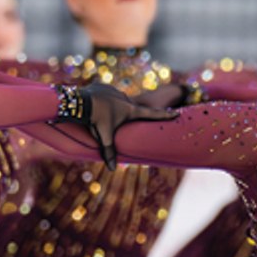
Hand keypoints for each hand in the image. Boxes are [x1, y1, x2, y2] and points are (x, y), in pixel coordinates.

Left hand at [58, 83, 177, 169]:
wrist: (80, 101)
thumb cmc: (95, 120)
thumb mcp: (104, 136)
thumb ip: (109, 151)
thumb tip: (113, 169)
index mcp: (130, 110)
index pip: (151, 114)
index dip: (164, 115)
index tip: (176, 113)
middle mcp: (125, 98)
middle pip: (129, 109)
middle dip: (123, 116)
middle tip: (112, 119)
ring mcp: (114, 90)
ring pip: (115, 101)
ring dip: (110, 108)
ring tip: (98, 113)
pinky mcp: (103, 86)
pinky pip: (104, 94)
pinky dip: (101, 100)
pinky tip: (93, 104)